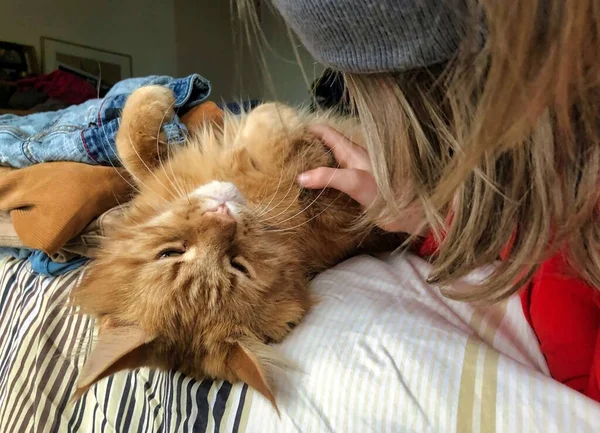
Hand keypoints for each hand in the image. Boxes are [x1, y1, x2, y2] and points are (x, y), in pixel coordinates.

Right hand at [297, 124, 424, 233]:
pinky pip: (332, 182)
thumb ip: (329, 177)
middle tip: (284, 156)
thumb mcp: (355, 182)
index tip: (286, 134)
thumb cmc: (386, 194)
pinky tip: (309, 192)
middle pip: (323, 147)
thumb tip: (301, 177)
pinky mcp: (354, 191)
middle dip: (305, 149)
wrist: (407, 214)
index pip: (324, 132)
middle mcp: (350, 160)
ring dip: (311, 167)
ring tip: (290, 173)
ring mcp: (352, 175)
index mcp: (351, 151)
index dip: (306, 129)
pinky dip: (319, 183)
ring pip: (327, 165)